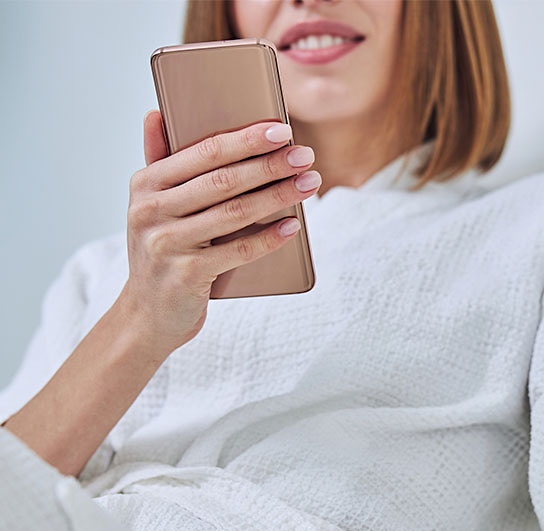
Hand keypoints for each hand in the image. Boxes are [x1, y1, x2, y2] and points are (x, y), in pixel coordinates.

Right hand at [119, 111, 319, 354]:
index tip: (282, 130)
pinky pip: (237, 251)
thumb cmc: (162, 253)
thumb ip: (157, 162)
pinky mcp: (186, 275)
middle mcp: (151, 211)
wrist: (148, 315)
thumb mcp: (151, 207)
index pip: (203, 152)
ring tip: (309, 184)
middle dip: (270, 165)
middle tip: (305, 156)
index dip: (245, 139)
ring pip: (234, 213)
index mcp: (145, 184)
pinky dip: (268, 238)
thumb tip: (156, 112)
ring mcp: (167, 244)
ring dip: (278, 196)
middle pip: (223, 180)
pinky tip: (293, 226)